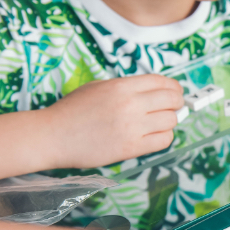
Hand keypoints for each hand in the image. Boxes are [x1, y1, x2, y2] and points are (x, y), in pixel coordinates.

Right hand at [43, 74, 183, 168]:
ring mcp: (132, 126)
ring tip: (158, 123)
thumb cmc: (72, 111)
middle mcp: (130, 104)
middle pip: (172, 100)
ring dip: (169, 122)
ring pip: (171, 121)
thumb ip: (126, 87)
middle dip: (176, 103)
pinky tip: (153, 136)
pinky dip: (164, 137)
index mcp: (122, 86)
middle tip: (172, 108)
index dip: (174, 88)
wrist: (52, 136)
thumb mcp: (98, 87)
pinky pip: (163, 140)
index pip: (163, 82)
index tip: (174, 93)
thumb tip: (154, 92)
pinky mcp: (131, 147)